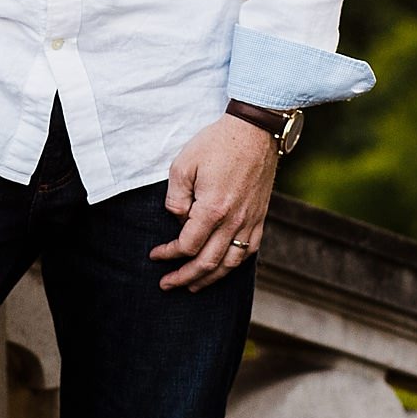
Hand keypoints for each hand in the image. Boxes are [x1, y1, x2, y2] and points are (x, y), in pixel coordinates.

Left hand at [149, 115, 277, 290]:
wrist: (255, 131)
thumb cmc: (216, 144)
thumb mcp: (183, 165)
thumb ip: (176, 198)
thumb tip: (178, 220)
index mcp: (212, 209)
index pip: (187, 245)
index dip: (168, 254)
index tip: (155, 255)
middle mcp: (234, 221)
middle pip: (208, 262)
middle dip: (185, 277)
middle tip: (167, 284)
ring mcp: (250, 221)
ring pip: (231, 263)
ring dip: (210, 278)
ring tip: (193, 286)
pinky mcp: (260, 217)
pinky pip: (249, 251)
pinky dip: (234, 265)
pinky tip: (223, 268)